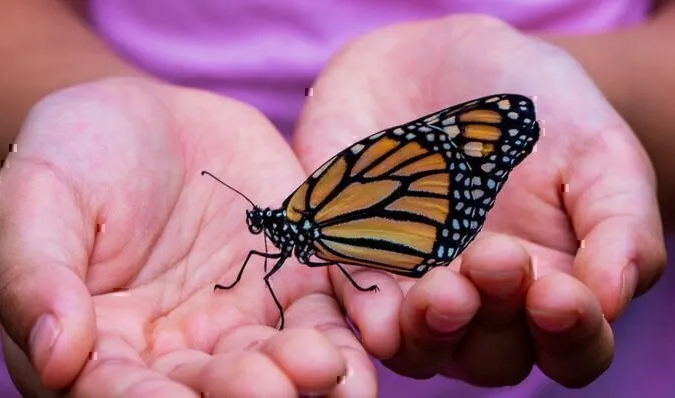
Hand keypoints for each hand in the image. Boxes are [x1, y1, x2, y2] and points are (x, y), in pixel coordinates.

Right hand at [0, 77, 376, 395]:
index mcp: (106, 347)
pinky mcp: (296, 280)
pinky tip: (367, 332)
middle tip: (273, 387)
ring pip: (279, 361)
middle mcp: (181, 350)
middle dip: (245, 393)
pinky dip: (348, 326)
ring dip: (306, 372)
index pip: (121, 392)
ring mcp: (244, 318)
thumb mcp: (36, 201)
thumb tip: (54, 354)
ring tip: (326, 365)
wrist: (146, 118)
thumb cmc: (74, 157)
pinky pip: (327, 311)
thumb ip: (38, 275)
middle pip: (214, 389)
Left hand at [292, 15, 665, 387]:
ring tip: (443, 290)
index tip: (559, 294)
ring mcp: (413, 288)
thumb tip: (612, 297)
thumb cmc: (535, 110)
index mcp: (549, 287)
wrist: (441, 61)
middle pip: (490, 356)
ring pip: (418, 345)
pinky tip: (376, 312)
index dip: (571, 335)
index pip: (571, 347)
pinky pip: (353, 302)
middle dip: (494, 319)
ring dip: (430, 330)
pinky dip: (365, 313)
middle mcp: (480, 303)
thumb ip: (619, 224)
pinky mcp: (352, 260)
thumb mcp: (597, 152)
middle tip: (495, 258)